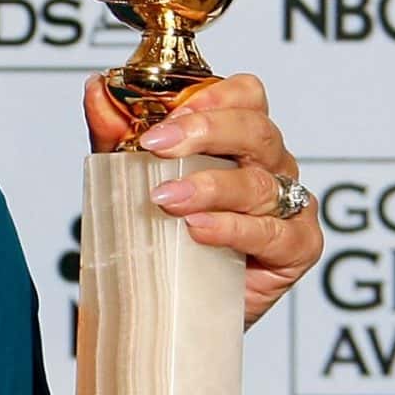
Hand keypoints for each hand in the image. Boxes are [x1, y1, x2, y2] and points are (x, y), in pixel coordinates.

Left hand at [83, 72, 321, 327]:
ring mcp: (290, 204)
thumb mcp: (133, 177)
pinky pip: (274, 232)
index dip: (212, 97)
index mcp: (242, 139)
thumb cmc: (169, 235)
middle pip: (256, 131)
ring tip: (167, 199)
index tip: (167, 114)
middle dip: (205, 132)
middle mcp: (272, 165)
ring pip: (261, 183)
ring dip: (210, 186)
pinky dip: (234, 229)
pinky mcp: (298, 246)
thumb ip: (117, 134)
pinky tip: (200, 229)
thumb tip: (96, 91)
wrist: (181, 303)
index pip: (246, 95)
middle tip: (156, 147)